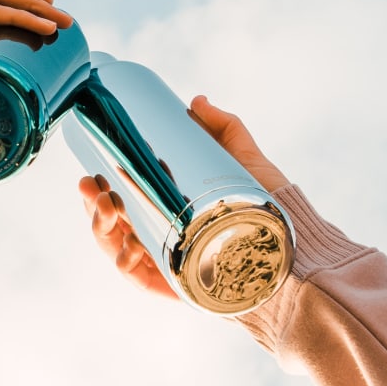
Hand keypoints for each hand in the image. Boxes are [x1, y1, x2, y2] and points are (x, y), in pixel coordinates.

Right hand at [78, 93, 291, 296]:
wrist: (294, 247)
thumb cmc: (271, 208)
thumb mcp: (245, 160)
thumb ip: (225, 127)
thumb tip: (196, 100)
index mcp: (169, 210)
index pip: (125, 199)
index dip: (102, 188)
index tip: (92, 171)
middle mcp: (162, 236)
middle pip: (113, 223)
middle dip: (93, 205)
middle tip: (92, 186)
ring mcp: (165, 262)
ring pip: (117, 248)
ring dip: (101, 228)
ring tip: (105, 207)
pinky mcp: (174, 285)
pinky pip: (137, 278)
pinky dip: (123, 262)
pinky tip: (124, 246)